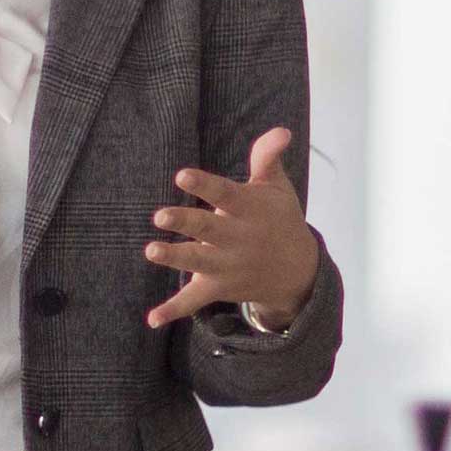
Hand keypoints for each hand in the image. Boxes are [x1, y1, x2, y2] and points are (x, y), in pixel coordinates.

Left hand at [143, 128, 321, 331]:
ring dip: (175, 258)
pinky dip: (173, 311)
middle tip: (160, 216)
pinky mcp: (219, 288)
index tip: (181, 176)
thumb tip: (280, 131)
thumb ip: (267, 158)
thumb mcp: (277, 188)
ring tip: (152, 251)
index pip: (225, 194)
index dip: (204, 185)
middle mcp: (238, 239)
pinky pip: (194, 302)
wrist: (299, 272)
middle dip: (185, 223)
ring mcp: (228, 266)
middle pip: (208, 229)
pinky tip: (152, 319)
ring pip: (198, 262)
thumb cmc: (279, 219)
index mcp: (249, 210)